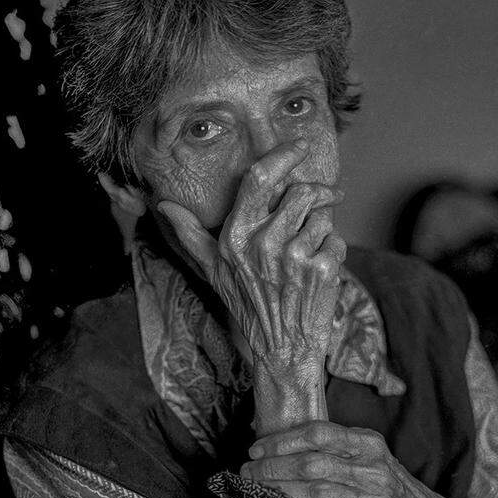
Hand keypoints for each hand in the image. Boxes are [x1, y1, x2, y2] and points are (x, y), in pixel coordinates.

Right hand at [157, 140, 345, 433]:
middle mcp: (262, 243)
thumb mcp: (212, 270)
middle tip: (327, 197)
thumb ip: (190, 234)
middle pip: (301, 191)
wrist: (281, 351)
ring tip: (312, 245)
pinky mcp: (322, 268)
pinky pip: (336, 238)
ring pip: (323, 212)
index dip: (283, 155)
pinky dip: (333, 248)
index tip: (299, 146)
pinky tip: (319, 268)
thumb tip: (161, 205)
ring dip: (324, 223)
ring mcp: (294, 256)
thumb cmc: (247, 307)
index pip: (260, 178)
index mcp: (234, 236)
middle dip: (319, 192)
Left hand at [241, 422, 441, 497]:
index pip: (318, 434)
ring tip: (256, 492)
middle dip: (272, 468)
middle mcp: (372, 467)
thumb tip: (278, 444)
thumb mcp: (369, 458)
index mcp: (368, 443)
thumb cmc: (387, 487)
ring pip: (314, 493)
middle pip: (311, 464)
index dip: (282, 441)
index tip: (256, 449)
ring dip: (278, 493)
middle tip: (247, 472)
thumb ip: (334, 451)